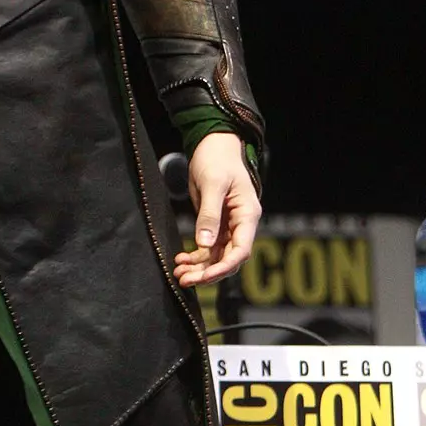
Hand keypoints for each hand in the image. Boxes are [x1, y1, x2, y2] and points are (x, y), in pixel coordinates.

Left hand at [173, 131, 259, 288]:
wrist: (213, 145)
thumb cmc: (217, 160)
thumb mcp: (212, 185)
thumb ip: (209, 214)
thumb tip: (205, 244)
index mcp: (247, 215)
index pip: (241, 250)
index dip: (224, 267)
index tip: (204, 277)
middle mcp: (241, 224)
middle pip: (228, 258)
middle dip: (207, 272)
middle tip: (184, 280)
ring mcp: (229, 226)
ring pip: (217, 256)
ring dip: (199, 267)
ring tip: (178, 272)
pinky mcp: (217, 224)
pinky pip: (209, 248)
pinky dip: (196, 256)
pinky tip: (181, 259)